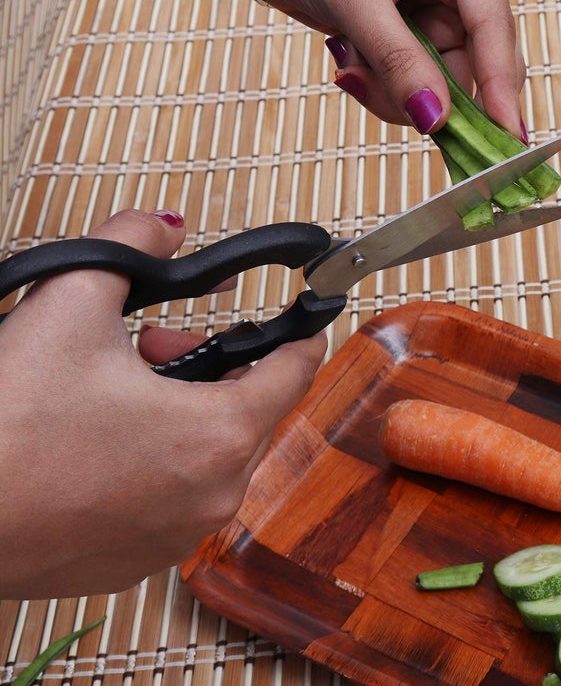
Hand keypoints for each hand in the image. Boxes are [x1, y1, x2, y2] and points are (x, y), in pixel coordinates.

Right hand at [0, 209, 326, 598]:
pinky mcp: (144, 559)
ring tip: (123, 388)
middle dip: (211, 364)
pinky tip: (109, 438)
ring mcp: (181, 534)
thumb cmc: (5, 426)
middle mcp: (215, 494)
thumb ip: (129, 244)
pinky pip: (180, 491)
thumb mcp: (71, 305)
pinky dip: (163, 458)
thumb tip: (163, 224)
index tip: (308, 318)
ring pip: (215, 450)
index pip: (296, 369)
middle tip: (155, 343)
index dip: (302, 331)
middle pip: (250, 407)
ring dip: (185, 409)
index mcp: (219, 434)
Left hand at [242, 0, 526, 136]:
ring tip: (349, 62)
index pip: (494, 27)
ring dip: (392, 91)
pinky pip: (413, 89)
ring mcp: (436, 18)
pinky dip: (381, 89)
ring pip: (440, 88)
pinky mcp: (412, 42)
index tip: (507, 133)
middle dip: (425, 91)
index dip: (501, 84)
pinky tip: (350, 61)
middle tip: (371, 85)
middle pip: (473, 67)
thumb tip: (436, 118)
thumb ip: (398, 61)